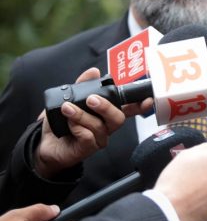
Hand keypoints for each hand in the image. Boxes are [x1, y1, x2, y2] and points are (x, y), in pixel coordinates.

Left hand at [34, 67, 152, 177]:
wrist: (44, 143)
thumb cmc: (61, 122)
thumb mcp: (68, 99)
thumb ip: (81, 85)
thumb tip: (94, 72)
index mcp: (106, 113)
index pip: (128, 108)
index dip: (140, 105)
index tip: (147, 100)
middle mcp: (106, 126)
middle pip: (118, 118)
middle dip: (106, 107)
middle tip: (91, 99)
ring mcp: (99, 138)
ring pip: (100, 126)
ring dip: (82, 115)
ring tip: (66, 109)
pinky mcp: (88, 149)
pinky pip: (88, 136)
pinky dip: (77, 127)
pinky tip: (68, 125)